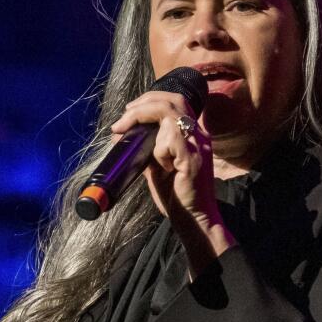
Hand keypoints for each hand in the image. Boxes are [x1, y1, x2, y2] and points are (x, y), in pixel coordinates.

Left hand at [111, 90, 236, 274]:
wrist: (195, 221)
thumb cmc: (177, 197)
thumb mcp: (157, 168)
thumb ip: (147, 150)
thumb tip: (123, 136)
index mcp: (192, 135)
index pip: (175, 102)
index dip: (150, 100)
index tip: (128, 112)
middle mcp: (198, 136)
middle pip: (173, 100)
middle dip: (144, 103)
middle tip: (124, 117)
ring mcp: (197, 146)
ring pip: (169, 114)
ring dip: (143, 120)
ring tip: (128, 136)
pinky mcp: (191, 160)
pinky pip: (170, 139)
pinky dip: (157, 148)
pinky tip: (159, 165)